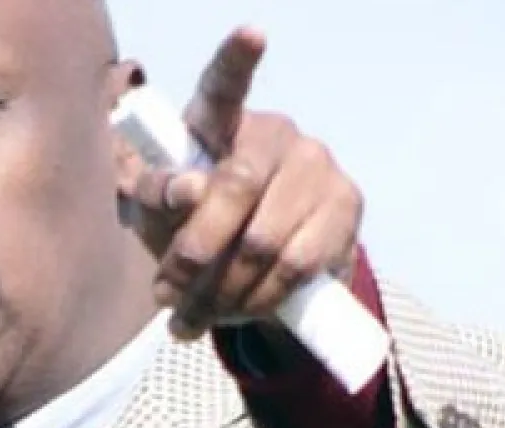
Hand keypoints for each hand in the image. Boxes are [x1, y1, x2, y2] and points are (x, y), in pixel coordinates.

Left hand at [123, 27, 362, 339]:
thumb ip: (157, 197)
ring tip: (194, 317)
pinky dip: (262, 299)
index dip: (237, 59)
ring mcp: (317, 166)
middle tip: (166, 295)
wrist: (256, 271)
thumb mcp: (157, 215)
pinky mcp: (346, 206)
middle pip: (236, 187)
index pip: (225, 85)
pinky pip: (300, 264)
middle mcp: (274, 133)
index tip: (252, 33)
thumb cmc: (193, 228)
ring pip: (266, 240)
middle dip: (195, 251)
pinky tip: (240, 312)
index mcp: (218, 123)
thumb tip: (186, 189)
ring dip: (224, 290)